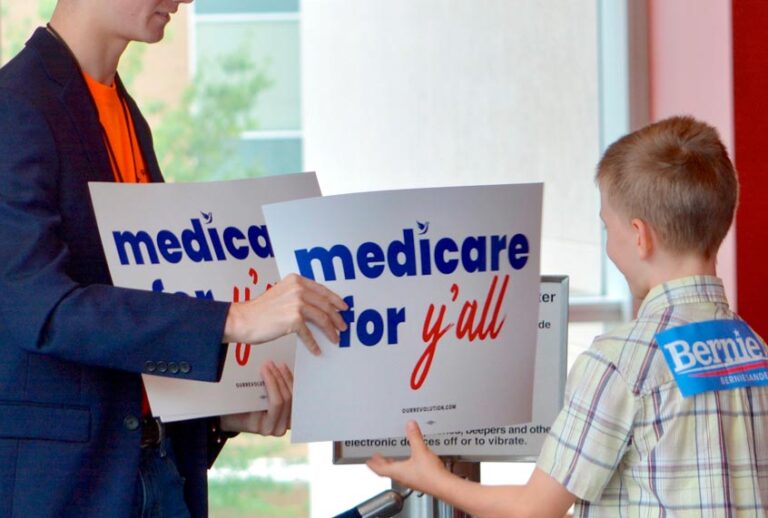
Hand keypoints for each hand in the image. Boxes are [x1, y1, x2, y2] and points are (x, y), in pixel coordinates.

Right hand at [220, 361, 292, 435]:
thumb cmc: (233, 413)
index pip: (276, 403)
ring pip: (293, 396)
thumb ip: (247, 394)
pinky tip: (285, 371)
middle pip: (286, 398)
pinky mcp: (290, 416)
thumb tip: (249, 369)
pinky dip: (290, 383)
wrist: (236, 422)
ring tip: (279, 365)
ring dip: (286, 378)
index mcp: (265, 427)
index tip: (264, 367)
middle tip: (270, 363)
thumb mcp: (237, 405)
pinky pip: (295, 397)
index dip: (272, 382)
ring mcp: (287, 423)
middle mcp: (278, 428)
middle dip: (278, 377)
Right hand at [223, 273, 347, 354]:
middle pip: (326, 305)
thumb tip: (317, 307)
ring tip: (335, 339)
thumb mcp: (281, 293)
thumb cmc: (259, 311)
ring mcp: (297, 303)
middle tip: (343, 326)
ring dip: (330, 331)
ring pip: (322, 318)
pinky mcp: (294, 319)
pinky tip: (317, 350)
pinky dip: (314, 344)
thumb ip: (298, 295)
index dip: (336, 300)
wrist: (242, 320)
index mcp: (296, 281)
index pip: (323, 290)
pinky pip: (309, 334)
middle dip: (337, 318)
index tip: (344, 308)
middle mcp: (298, 289)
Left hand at [367, 421, 449, 494]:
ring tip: (391, 459)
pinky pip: (406, 473)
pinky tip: (409, 462)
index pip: (379, 469)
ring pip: (397, 472)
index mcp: (397, 471)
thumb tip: (410, 425)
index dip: (372, 464)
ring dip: (392, 465)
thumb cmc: (430, 475)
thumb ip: (414, 437)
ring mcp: (411, 480)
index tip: (368, 461)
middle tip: (376, 459)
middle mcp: (402, 477)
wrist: (444, 486)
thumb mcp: (420, 451)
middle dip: (381, 464)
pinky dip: (403, 467)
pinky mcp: (419, 481)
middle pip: (387, 471)